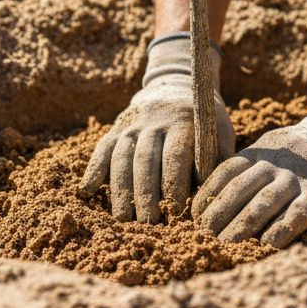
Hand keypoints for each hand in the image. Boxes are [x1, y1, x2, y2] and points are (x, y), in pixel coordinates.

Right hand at [82, 33, 234, 222]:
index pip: (174, 154)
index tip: (175, 209)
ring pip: (121, 157)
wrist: (177, 84)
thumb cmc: (204, 119)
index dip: (174, 182)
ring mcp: (131, 124)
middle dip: (145, 193)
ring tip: (122, 218)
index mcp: (182, 121)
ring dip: (120, 189)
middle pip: (145, 160)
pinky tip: (86, 192)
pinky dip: (93, 170)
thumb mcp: (220, 129)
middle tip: (148, 223)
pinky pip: (102, 149)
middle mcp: (153, 121)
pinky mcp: (116, 128)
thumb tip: (212, 192)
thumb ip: (218, 157)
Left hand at [191, 82, 306, 246]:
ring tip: (227, 242)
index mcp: (262, 151)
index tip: (196, 216)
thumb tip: (216, 192)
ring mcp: (300, 177)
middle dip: (220, 212)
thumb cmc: (305, 152)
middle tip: (205, 234)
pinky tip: (268, 244)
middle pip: (240, 188)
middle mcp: (278, 163)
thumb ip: (251, 166)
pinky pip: (299, 213)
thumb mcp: (275, 148)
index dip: (209, 194)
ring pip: (265, 202)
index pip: (227, 171)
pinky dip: (282, 229)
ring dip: (243, 224)